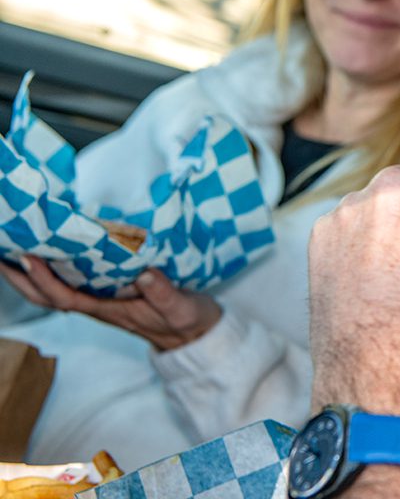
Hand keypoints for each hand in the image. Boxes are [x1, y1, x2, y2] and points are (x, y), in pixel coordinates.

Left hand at [0, 257, 221, 349]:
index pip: (66, 297)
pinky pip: (71, 283)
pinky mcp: (109, 294)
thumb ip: (161, 292)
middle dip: (21, 278)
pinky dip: (53, 270)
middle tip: (3, 252)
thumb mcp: (179, 307)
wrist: (194, 335)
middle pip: (47, 297)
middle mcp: (98, 306)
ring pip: (54, 291)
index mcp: (109, 310)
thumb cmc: (186, 321)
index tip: (28, 257)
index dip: (44, 280)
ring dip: (29, 276)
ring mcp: (101, 301)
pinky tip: (53, 253)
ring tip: (14, 250)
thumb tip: (140, 273)